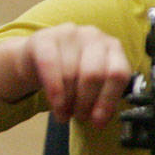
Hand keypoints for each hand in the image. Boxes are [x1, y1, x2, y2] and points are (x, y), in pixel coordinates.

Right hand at [0, 24, 131, 127]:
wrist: (36, 57)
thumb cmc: (71, 72)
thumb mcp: (91, 82)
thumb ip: (101, 98)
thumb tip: (100, 120)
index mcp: (113, 48)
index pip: (118, 73)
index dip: (108, 100)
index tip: (98, 121)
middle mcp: (95, 36)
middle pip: (94, 74)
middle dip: (85, 102)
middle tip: (79, 117)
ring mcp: (71, 33)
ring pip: (71, 73)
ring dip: (67, 101)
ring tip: (64, 114)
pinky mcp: (45, 38)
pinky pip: (49, 65)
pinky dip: (53, 90)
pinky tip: (54, 105)